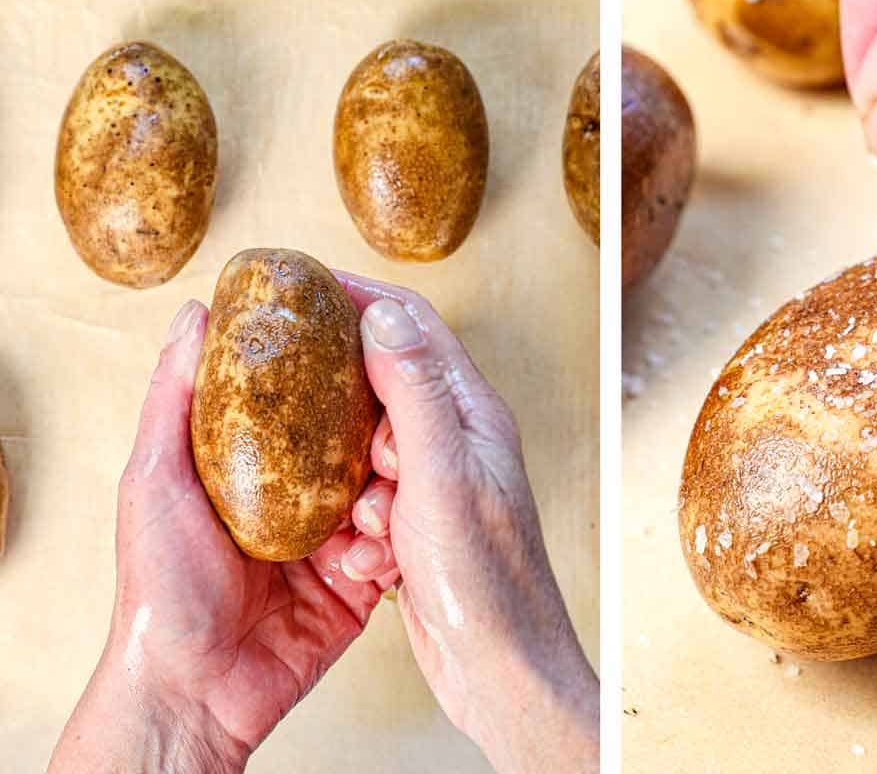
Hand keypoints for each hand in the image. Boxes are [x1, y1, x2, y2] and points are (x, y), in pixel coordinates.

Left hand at [49, 300, 386, 772]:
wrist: (193, 688)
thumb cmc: (160, 587)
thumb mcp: (155, 477)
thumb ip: (175, 397)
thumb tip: (197, 315)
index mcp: (256, 469)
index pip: (307, 405)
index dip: (337, 373)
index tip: (365, 343)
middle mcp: (298, 499)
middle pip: (358, 444)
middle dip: (383, 434)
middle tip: (388, 432)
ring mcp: (332, 541)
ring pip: (386, 494)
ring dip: (391, 491)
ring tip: (380, 494)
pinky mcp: (358, 585)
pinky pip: (392, 550)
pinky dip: (391, 544)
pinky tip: (374, 544)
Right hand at [331, 272, 598, 773]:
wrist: (496, 665)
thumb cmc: (483, 576)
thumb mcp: (442, 471)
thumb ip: (416, 390)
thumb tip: (387, 315)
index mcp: (473, 412)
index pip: (416, 328)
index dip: (362, 300)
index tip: (304, 285)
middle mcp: (459, 441)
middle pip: (384, 388)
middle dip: (345, 409)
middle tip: (307, 420)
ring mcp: (438, 486)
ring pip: (368, 454)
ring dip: (353, 486)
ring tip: (372, 520)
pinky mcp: (418, 529)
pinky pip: (367, 508)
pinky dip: (360, 531)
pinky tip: (374, 562)